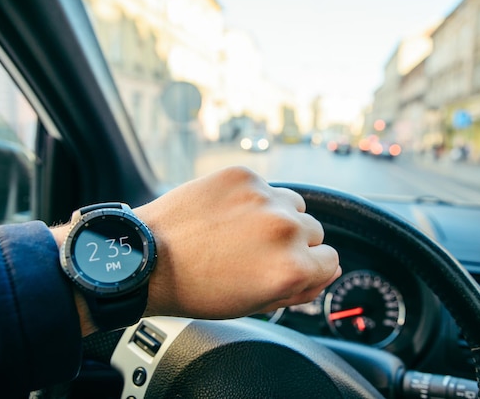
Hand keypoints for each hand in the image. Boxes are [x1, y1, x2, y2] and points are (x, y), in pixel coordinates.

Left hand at [135, 166, 340, 318]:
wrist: (149, 258)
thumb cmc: (198, 289)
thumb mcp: (256, 304)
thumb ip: (301, 288)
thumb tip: (326, 271)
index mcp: (292, 267)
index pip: (331, 260)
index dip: (309, 268)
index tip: (287, 266)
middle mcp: (284, 229)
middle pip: (315, 231)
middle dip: (294, 242)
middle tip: (258, 251)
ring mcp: (264, 197)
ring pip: (294, 205)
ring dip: (278, 216)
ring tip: (243, 230)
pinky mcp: (243, 175)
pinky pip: (266, 187)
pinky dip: (253, 199)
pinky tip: (228, 213)